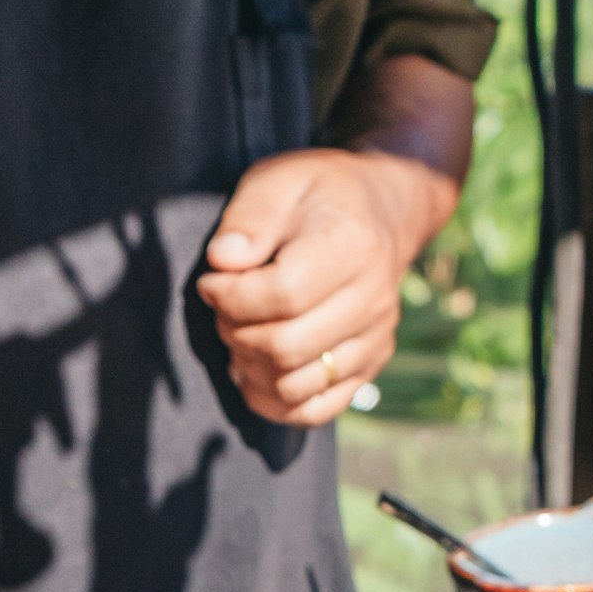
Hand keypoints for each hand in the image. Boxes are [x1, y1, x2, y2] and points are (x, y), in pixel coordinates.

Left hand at [200, 146, 455, 428]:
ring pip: (296, 386)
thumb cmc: (319, 194)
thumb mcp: (279, 182)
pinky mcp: (370, 367)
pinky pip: (318, 409)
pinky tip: (254, 373)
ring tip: (238, 336)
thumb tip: (223, 261)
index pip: (282, 296)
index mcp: (352, 247)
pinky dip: (275, 403)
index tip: (210, 282)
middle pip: (286, 347)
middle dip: (235, 333)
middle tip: (221, 309)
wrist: (383, 211)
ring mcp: (375, 339)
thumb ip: (250, 217)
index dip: (231, 297)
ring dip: (250, 368)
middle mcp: (372, 300)